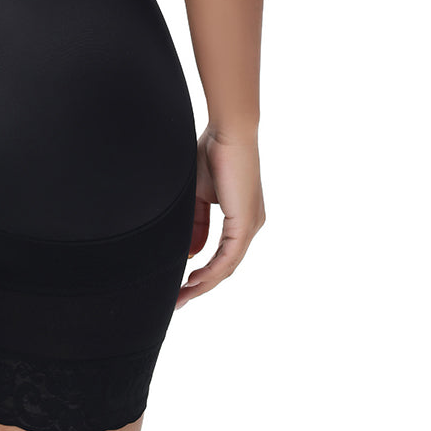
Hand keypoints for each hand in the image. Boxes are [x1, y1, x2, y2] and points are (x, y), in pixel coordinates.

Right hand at [176, 124, 264, 309]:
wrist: (228, 131)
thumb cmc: (213, 152)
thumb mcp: (199, 194)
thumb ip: (197, 223)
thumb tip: (191, 251)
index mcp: (241, 217)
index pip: (222, 253)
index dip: (202, 270)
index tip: (181, 283)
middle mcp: (250, 225)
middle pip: (225, 266)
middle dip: (201, 285)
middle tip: (179, 300)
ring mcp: (250, 226)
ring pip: (227, 266)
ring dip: (204, 284)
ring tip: (182, 296)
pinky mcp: (245, 224)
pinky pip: (228, 258)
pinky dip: (210, 272)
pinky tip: (194, 281)